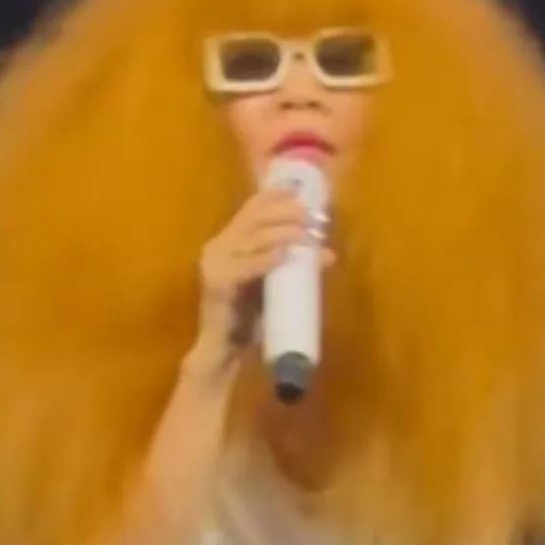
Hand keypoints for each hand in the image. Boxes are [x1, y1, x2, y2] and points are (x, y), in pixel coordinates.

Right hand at [193, 189, 334, 362]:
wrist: (224, 350)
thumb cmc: (249, 317)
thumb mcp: (275, 284)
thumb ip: (294, 267)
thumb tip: (329, 254)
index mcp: (228, 241)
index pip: (251, 208)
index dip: (276, 196)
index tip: (303, 195)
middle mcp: (218, 246)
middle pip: (254, 217)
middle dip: (287, 213)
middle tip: (312, 219)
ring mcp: (215, 264)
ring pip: (252, 237)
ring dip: (284, 233)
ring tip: (308, 235)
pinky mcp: (217, 283)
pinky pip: (245, 266)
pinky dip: (266, 259)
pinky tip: (284, 256)